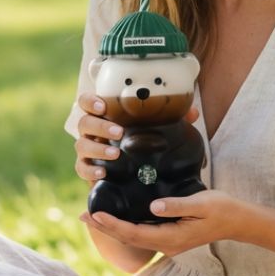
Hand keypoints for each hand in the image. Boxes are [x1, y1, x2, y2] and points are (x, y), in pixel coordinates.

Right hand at [72, 91, 199, 184]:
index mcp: (104, 115)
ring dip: (97, 149)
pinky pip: (82, 169)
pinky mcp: (87, 170)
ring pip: (81, 146)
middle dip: (100, 127)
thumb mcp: (158, 129)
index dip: (91, 101)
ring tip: (116, 155)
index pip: (87, 102)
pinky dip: (90, 171)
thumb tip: (192, 113)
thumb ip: (173, 119)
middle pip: (84, 123)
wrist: (135, 172)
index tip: (103, 106)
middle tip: (119, 132)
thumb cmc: (142, 141)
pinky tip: (103, 174)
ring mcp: (88, 150)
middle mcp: (92, 131)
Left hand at [80, 190, 243, 256]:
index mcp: (171, 238)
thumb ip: (176, 206)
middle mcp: (166, 244)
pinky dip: (125, 225)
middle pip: (128, 238)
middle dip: (104, 227)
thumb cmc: (221, 209)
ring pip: (133, 237)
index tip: (94, 214)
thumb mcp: (200, 203)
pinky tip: (116, 218)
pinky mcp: (170, 236)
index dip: (112, 225)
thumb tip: (153, 207)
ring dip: (112, 227)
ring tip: (92, 217)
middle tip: (81, 215)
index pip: (134, 233)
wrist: (238, 221)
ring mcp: (167, 242)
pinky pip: (141, 233)